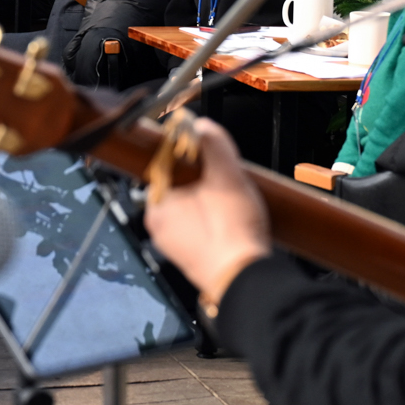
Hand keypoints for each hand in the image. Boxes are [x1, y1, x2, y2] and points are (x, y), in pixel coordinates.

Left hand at [142, 118, 272, 310]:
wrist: (247, 278)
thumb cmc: (231, 232)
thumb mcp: (226, 177)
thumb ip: (214, 145)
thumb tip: (202, 126)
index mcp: (157, 206)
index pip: (163, 167)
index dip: (184, 154)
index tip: (202, 149)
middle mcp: (160, 228)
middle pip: (178, 188)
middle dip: (201, 178)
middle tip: (224, 175)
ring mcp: (176, 246)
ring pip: (191, 209)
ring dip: (209, 199)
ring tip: (232, 198)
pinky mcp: (194, 258)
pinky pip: (201, 229)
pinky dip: (214, 220)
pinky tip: (233, 218)